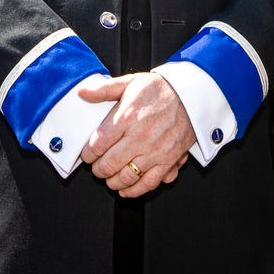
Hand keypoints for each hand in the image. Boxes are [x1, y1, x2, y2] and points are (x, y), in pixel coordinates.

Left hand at [78, 73, 195, 197]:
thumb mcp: (130, 82)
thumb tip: (82, 93)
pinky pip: (149, 183)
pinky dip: (134, 191)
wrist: (191, 95)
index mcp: (127, 117)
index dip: (87, 154)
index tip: (87, 155)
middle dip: (98, 169)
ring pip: (126, 177)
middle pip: (109, 164)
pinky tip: (126, 190)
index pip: (97, 144)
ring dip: (113, 181)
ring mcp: (155, 151)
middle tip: (97, 167)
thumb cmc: (160, 89)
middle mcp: (140, 137)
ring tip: (109, 177)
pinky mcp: (169, 160)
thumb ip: (103, 89)